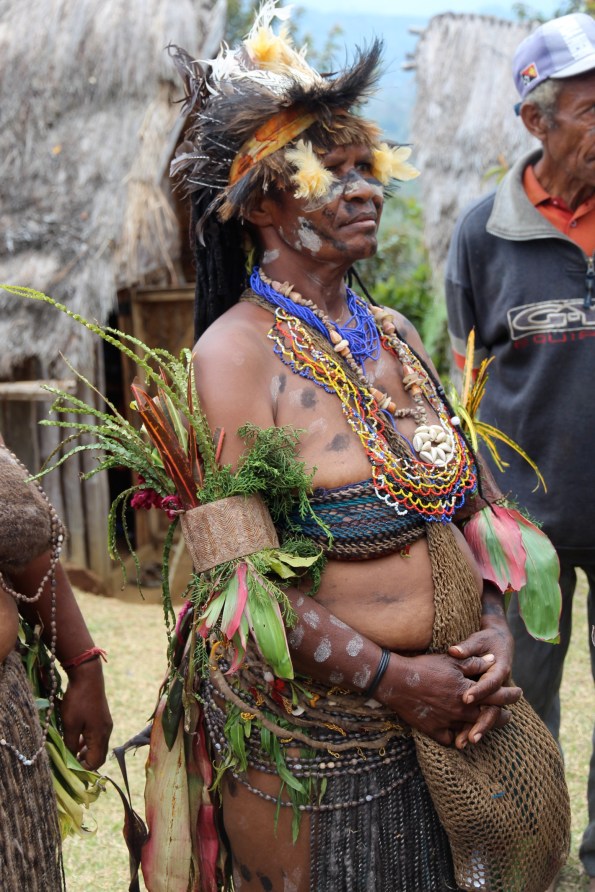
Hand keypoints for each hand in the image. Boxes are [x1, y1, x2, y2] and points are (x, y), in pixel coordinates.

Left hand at [61, 661, 112, 769]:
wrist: (88, 676)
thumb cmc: (78, 701)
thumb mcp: (70, 725)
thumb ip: (71, 744)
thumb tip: (70, 759)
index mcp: (100, 736)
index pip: (95, 762)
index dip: (82, 768)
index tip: (68, 766)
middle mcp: (106, 731)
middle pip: (98, 755)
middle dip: (84, 761)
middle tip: (69, 761)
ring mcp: (106, 723)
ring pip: (97, 745)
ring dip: (85, 751)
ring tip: (71, 749)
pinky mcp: (102, 717)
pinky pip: (97, 736)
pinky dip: (87, 740)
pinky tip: (77, 736)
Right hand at [376, 650, 518, 746]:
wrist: (397, 681)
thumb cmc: (424, 667)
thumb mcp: (451, 661)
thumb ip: (473, 663)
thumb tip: (493, 661)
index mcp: (468, 692)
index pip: (496, 696)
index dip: (510, 695)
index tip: (519, 693)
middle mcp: (461, 711)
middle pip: (488, 718)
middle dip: (502, 717)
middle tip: (508, 716)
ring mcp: (448, 723)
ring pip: (471, 731)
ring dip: (482, 729)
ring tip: (486, 726)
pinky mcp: (434, 731)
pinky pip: (450, 740)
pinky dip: (456, 738)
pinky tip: (459, 735)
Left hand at [447, 615, 520, 747]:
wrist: (499, 642)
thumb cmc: (487, 640)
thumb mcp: (478, 640)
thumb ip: (467, 647)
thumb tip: (454, 650)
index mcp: (499, 671)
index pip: (490, 683)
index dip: (479, 691)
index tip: (465, 698)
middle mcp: (499, 687)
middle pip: (492, 708)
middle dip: (482, 723)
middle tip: (470, 737)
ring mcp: (494, 696)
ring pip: (486, 717)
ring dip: (475, 730)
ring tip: (461, 743)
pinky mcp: (487, 700)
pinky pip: (480, 716)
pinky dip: (470, 727)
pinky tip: (458, 740)